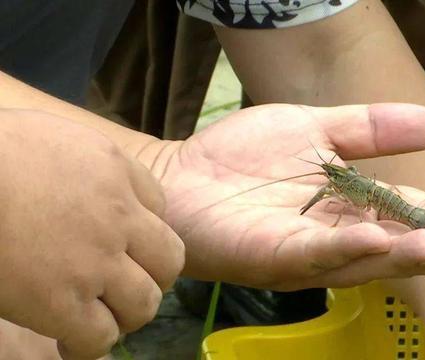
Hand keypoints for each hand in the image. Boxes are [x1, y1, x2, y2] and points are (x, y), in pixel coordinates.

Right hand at [0, 110, 183, 358]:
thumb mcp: (61, 136)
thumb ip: (96, 162)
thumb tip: (104, 183)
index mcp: (117, 173)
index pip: (161, 208)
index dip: (143, 230)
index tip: (123, 242)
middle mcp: (118, 219)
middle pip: (169, 260)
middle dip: (153, 275)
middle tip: (125, 283)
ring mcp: (93, 263)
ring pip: (144, 303)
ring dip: (127, 313)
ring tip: (100, 313)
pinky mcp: (58, 302)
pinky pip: (100, 336)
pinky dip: (89, 344)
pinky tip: (69, 340)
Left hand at [159, 103, 424, 289]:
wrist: (184, 174)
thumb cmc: (244, 156)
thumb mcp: (316, 129)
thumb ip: (369, 129)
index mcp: (351, 204)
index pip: (408, 215)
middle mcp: (337, 236)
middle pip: (397, 244)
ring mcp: (307, 251)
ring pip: (364, 256)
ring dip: (405, 254)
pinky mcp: (274, 256)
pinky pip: (316, 253)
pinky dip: (347, 247)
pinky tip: (376, 238)